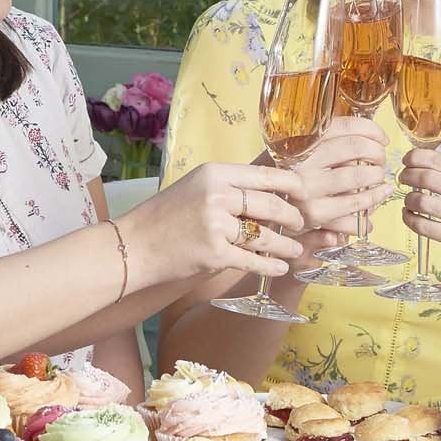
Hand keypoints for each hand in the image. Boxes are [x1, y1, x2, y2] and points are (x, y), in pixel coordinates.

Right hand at [121, 162, 305, 284]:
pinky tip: (280, 268)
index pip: (267, 175)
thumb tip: (269, 191)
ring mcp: (215, 225)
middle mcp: (217, 195)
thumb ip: (228, 187)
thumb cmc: (165, 216)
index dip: (293, 185)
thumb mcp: (196, 187)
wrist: (134, 245)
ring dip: (285, 245)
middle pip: (271, 205)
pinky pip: (252, 260)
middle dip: (293, 217)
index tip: (305, 193)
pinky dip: (270, 266)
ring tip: (295, 249)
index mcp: (215, 173)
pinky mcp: (213, 253)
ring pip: (265, 235)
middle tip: (300, 224)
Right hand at [279, 117, 393, 252]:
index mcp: (299, 141)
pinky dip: (372, 202)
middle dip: (377, 153)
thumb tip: (362, 134)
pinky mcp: (315, 215)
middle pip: (356, 147)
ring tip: (380, 180)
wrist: (253, 210)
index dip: (371, 130)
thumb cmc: (277, 178)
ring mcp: (309, 189)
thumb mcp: (289, 152)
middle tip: (381, 158)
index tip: (381, 137)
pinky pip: (355, 207)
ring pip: (359, 177)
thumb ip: (319, 141)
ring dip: (378, 178)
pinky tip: (377, 200)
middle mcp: (304, 162)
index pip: (344, 125)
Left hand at [398, 149, 440, 275]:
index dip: (415, 157)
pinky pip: (422, 226)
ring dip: (408, 199)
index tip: (408, 160)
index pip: (438, 160)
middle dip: (407, 175)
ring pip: (422, 202)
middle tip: (403, 178)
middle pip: (427, 177)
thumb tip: (423, 161)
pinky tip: (410, 215)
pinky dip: (409, 218)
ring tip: (410, 200)